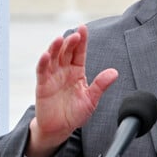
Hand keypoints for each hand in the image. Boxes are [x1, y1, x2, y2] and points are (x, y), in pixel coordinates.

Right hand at [27, 25, 118, 156]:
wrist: (60, 128)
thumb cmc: (75, 113)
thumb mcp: (91, 99)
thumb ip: (101, 85)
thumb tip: (114, 72)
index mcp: (77, 71)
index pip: (79, 52)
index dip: (82, 41)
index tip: (84, 28)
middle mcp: (64, 70)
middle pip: (66, 51)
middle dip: (70, 42)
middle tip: (76, 34)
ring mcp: (52, 76)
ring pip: (53, 57)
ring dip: (55, 48)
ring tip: (60, 39)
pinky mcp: (42, 85)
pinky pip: (42, 71)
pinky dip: (43, 62)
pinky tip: (46, 55)